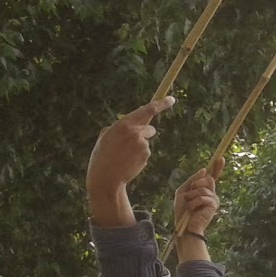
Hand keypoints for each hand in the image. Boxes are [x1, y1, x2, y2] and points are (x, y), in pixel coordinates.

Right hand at [87, 98, 174, 225]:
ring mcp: (142, 143)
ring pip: (146, 142)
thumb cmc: (102, 157)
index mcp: (123, 124)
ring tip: (125, 156)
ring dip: (140, 147)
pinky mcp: (146, 154)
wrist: (105, 177)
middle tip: (133, 144)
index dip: (161, 104)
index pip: (146, 110)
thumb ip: (118, 129)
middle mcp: (134, 131)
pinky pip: (145, 153)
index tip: (172, 99)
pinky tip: (129, 162)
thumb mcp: (105, 137)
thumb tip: (128, 126)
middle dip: (145, 134)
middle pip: (150, 128)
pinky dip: (139, 157)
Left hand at [173, 161, 223, 237]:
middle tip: (188, 194)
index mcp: (204, 190)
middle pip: (208, 179)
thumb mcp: (183, 191)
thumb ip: (192, 180)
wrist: (184, 225)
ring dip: (192, 195)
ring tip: (190, 205)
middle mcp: (211, 193)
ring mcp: (214, 199)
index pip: (212, 176)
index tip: (221, 158)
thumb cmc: (183, 210)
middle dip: (196, 183)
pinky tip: (193, 209)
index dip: (217, 167)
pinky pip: (202, 197)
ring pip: (203, 188)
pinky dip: (194, 202)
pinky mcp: (214, 205)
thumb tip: (204, 170)